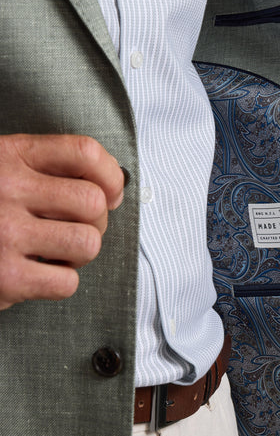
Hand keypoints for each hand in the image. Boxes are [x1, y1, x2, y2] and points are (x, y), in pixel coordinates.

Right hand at [0, 134, 123, 309]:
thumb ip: (41, 167)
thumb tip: (110, 187)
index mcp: (8, 156)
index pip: (83, 152)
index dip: (111, 173)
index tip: (112, 190)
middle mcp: (7, 190)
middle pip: (92, 201)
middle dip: (96, 219)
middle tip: (78, 226)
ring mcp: (5, 234)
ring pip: (86, 243)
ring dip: (79, 252)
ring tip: (56, 251)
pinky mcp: (4, 278)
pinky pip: (66, 282)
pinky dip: (60, 282)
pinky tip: (37, 273)